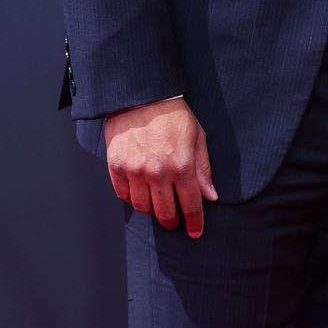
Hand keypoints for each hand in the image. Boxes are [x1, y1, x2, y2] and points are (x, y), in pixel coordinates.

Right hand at [104, 97, 217, 236]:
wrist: (141, 96)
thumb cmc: (172, 114)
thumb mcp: (197, 137)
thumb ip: (203, 169)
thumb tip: (210, 196)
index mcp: (182, 166)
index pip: (190, 205)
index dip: (194, 222)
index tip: (195, 231)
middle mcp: (157, 172)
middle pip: (165, 212)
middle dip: (172, 221)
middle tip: (174, 221)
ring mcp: (134, 170)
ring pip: (142, 207)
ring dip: (151, 210)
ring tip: (156, 203)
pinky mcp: (116, 166)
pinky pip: (123, 195)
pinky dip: (132, 198)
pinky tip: (139, 192)